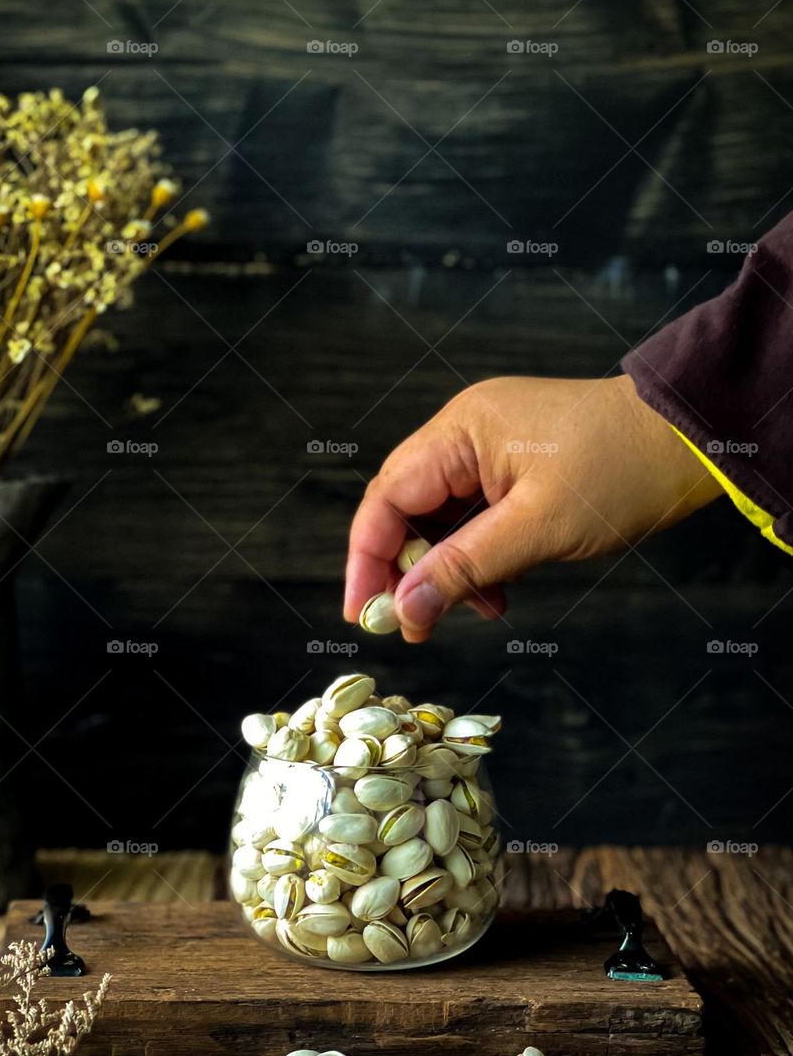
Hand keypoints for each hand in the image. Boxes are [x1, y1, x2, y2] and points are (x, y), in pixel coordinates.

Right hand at [344, 374, 721, 641]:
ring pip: (440, 517)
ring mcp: (489, 448)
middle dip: (407, 569)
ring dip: (446, 569)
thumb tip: (404, 610)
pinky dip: (476, 557)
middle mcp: (464, 433)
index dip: (368, 558)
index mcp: (461, 431)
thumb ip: (463, 568)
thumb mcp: (537, 529)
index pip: (388, 497)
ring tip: (474, 608)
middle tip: (411, 624)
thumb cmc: (620, 472)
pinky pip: (473, 516)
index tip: (363, 613)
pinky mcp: (513, 468)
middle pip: (405, 507)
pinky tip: (496, 592)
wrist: (692, 441)